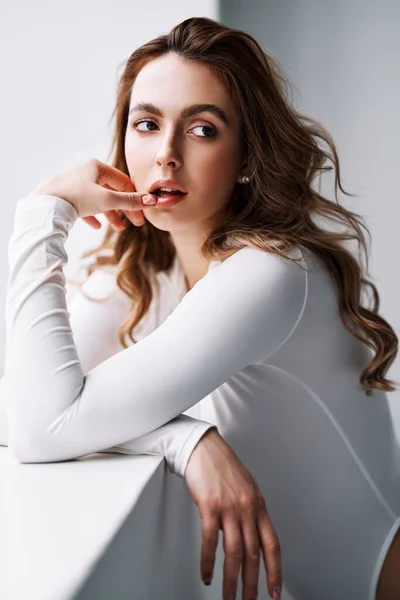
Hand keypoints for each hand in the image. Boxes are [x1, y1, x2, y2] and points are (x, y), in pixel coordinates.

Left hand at [28, 158, 156, 227]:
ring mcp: (74, 183)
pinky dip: (92, 215)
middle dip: (123, 208)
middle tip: (134, 223)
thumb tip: (152, 200)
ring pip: (98, 199)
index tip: (141, 214)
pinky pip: (83, 205)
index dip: (135, 198)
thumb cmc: (76, 197)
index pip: (123, 181)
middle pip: (112, 190)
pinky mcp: (65, 195)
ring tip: (117, 227)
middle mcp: (85, 171)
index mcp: (96, 166)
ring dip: (110, 213)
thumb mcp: (108, 200)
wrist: (45, 206)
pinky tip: (96, 226)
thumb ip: (130, 201)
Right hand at [184, 429, 281, 599]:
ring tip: (228, 596)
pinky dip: (208, 562)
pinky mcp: (210, 506)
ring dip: (231, 580)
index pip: (272, 544)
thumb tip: (246, 538)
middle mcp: (247, 508)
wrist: (203, 447)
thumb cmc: (222, 466)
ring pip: (234, 553)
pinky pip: (209, 541)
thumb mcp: (245, 488)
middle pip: (253, 554)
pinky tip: (207, 575)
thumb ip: (248, 513)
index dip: (275, 570)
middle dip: (252, 584)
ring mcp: (229, 508)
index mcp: (258, 505)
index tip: (275, 590)